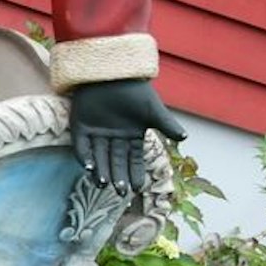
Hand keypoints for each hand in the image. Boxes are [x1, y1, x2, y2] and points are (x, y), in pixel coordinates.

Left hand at [67, 77, 186, 192]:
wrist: (112, 72)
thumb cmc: (135, 90)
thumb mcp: (153, 109)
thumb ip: (167, 124)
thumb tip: (185, 138)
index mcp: (132, 137)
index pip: (134, 160)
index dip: (135, 174)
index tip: (137, 189)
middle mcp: (114, 139)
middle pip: (116, 162)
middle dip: (118, 177)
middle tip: (120, 192)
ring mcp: (97, 133)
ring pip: (99, 157)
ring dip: (100, 171)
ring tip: (103, 184)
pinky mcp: (80, 126)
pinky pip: (82, 145)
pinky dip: (84, 156)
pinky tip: (88, 167)